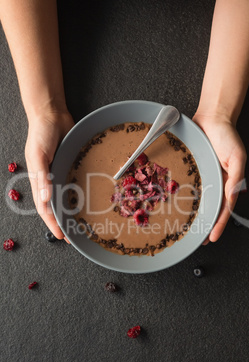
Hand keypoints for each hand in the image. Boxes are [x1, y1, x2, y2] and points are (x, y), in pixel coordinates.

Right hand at [25, 110, 74, 239]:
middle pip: (55, 207)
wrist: (51, 115)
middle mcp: (49, 180)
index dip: (52, 223)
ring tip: (81, 223)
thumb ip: (41, 176)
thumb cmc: (41, 133)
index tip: (61, 236)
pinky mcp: (69, 166)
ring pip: (65, 197)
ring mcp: (59, 173)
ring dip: (71, 210)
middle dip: (62, 222)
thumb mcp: (38, 154)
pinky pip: (73, 184)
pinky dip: (78, 194)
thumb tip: (45, 199)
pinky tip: (86, 199)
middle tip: (74, 235)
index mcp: (38, 181)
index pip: (44, 208)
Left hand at [192, 113, 246, 243]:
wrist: (213, 118)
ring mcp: (204, 178)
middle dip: (204, 225)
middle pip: (210, 209)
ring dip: (193, 215)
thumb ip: (236, 177)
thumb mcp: (237, 157)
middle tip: (196, 240)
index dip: (218, 224)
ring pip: (198, 201)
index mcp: (228, 183)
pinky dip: (183, 198)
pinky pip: (187, 187)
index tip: (211, 238)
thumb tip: (232, 196)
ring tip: (185, 230)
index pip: (224, 209)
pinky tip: (177, 207)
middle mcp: (216, 183)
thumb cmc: (227, 136)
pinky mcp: (193, 170)